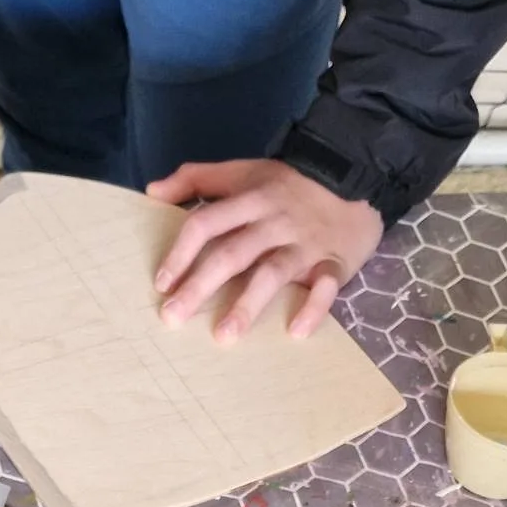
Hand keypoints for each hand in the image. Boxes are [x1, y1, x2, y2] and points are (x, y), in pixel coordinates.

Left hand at [148, 160, 382, 341]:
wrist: (355, 176)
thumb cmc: (289, 184)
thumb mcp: (243, 171)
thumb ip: (197, 179)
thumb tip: (152, 192)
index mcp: (250, 199)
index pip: (207, 223)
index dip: (181, 253)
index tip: (162, 283)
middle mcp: (274, 222)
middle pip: (233, 253)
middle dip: (200, 286)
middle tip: (173, 318)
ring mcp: (305, 244)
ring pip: (273, 273)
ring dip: (247, 305)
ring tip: (224, 336)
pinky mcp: (335, 262)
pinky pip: (326, 287)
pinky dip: (312, 309)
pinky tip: (295, 332)